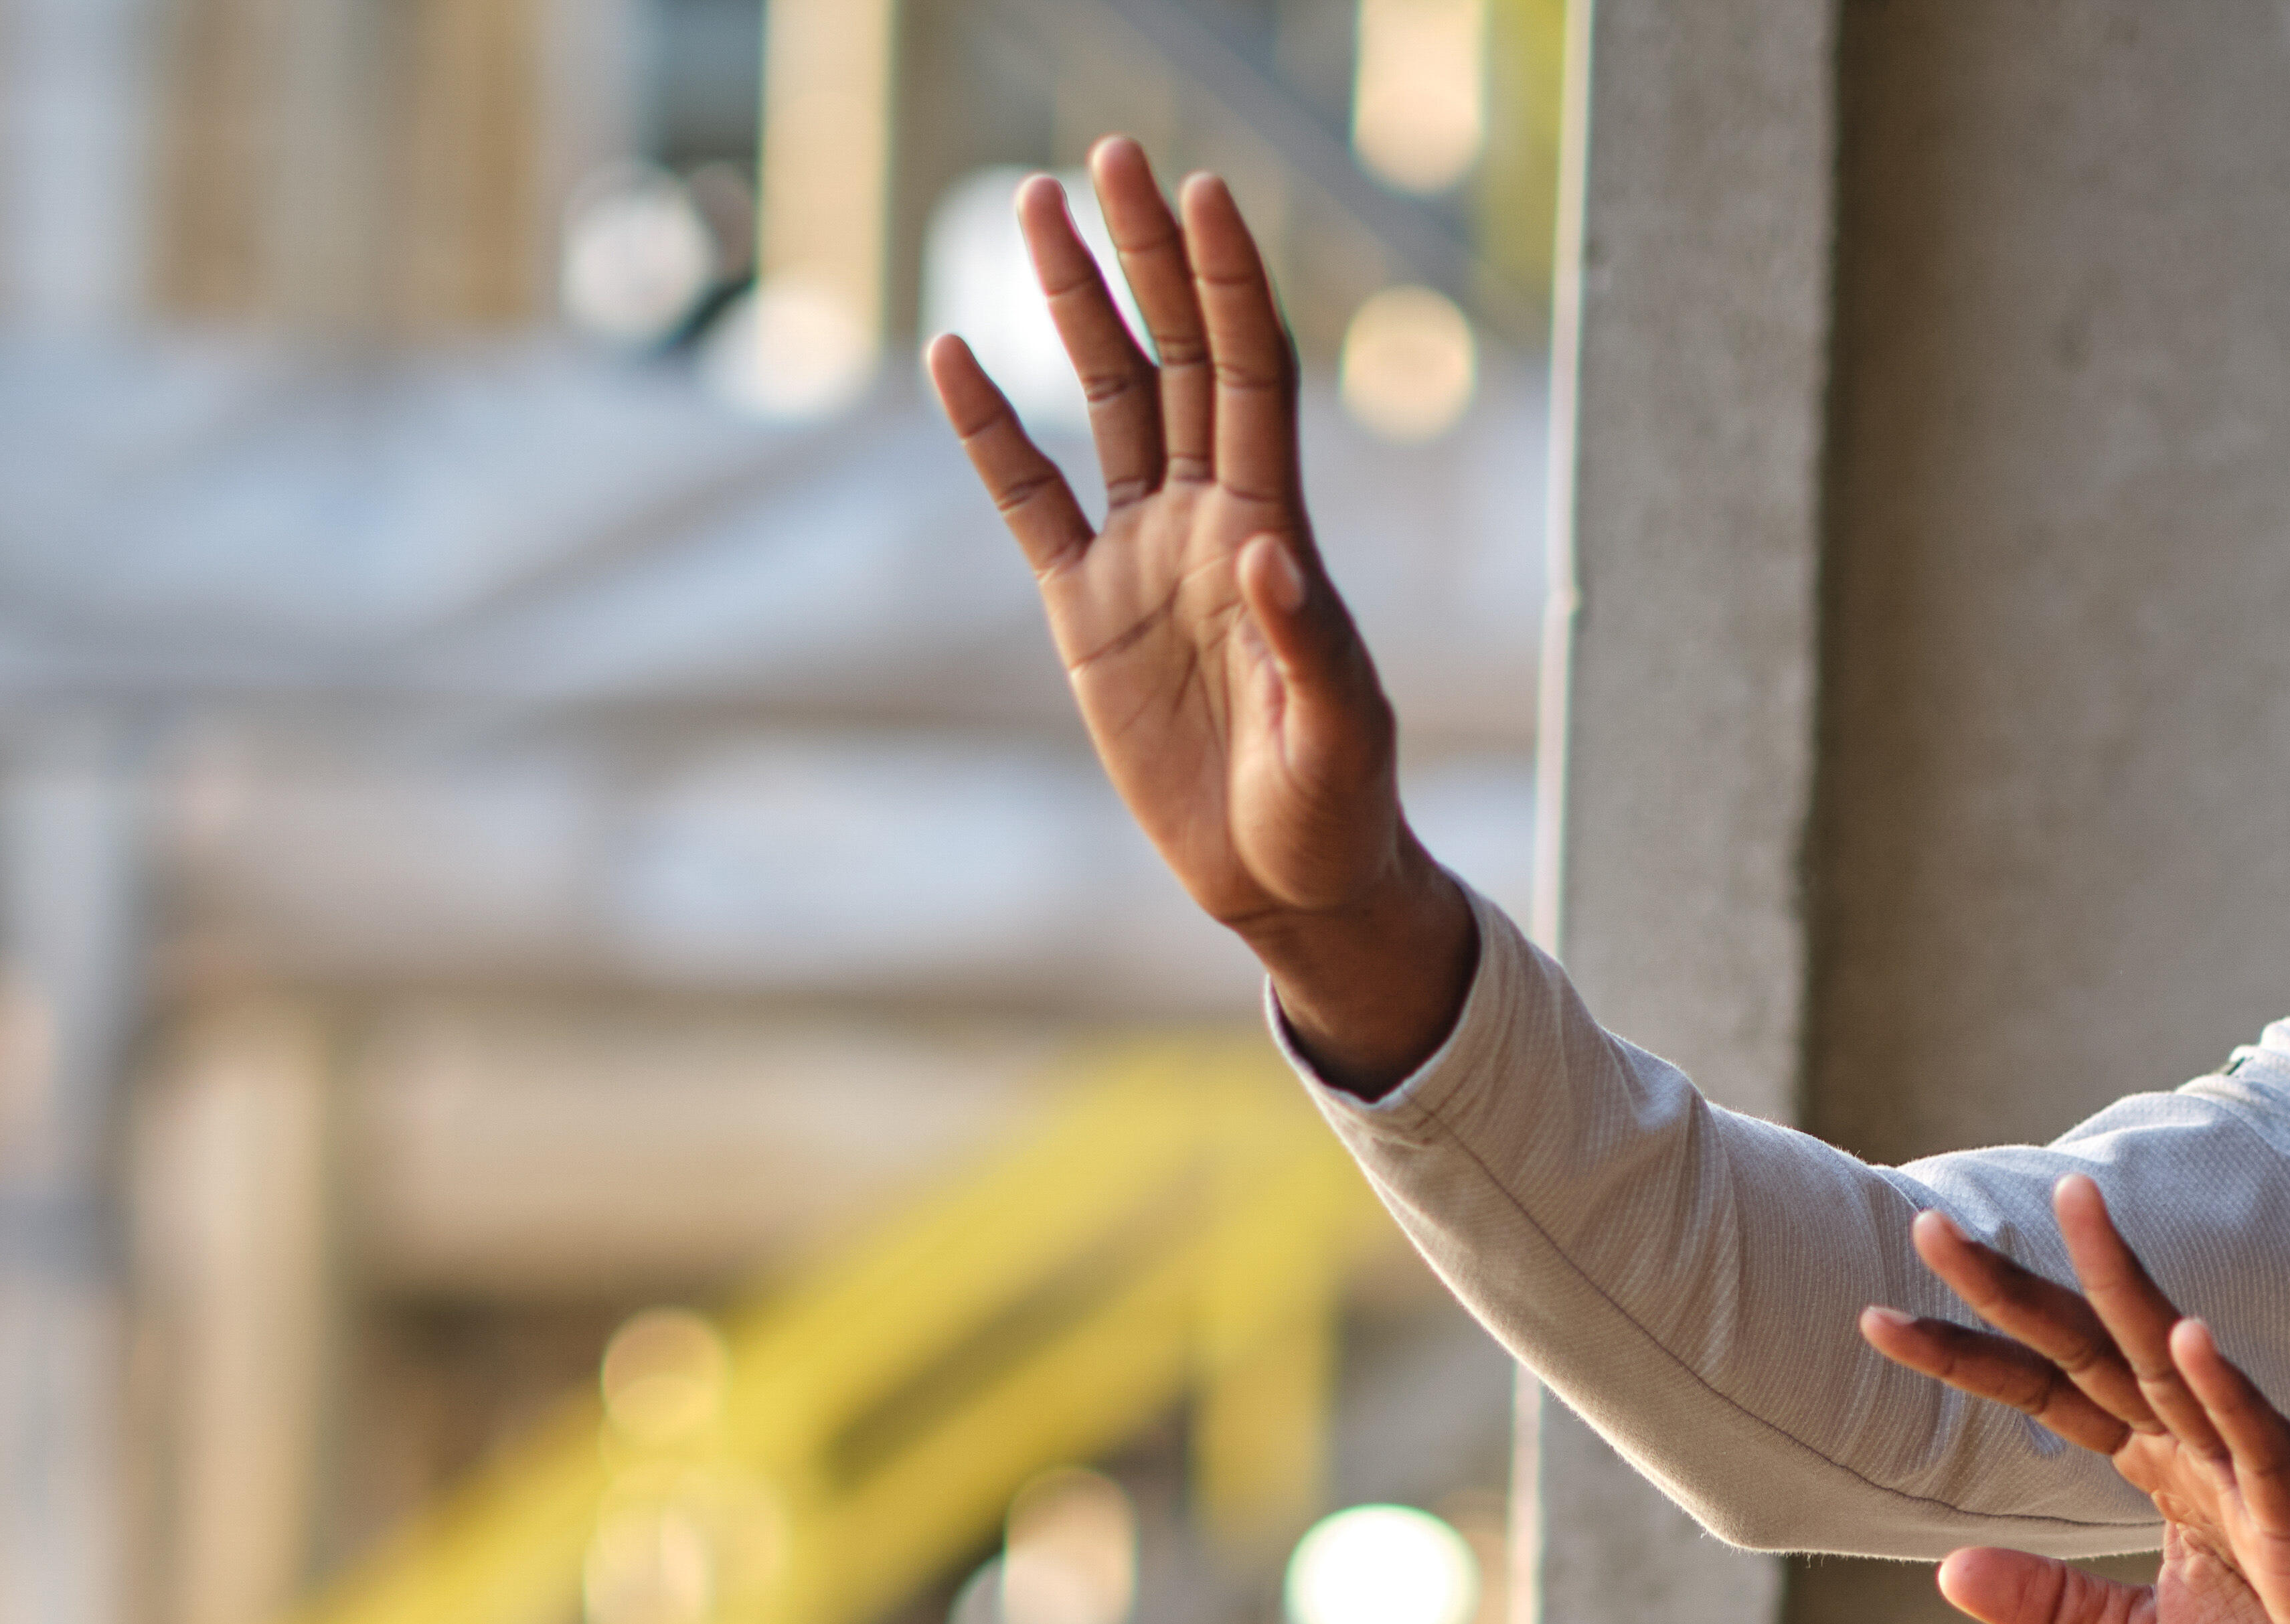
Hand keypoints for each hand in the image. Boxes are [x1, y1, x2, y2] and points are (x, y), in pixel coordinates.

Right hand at [931, 138, 1477, 1082]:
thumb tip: (1265, 549)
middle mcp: (1208, 516)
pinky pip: (1028, 499)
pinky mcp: (1085, 611)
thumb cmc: (1333, 811)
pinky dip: (990, 432)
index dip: (1229, 283)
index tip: (1206, 192)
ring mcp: (1142, 555)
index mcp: (1275, 528)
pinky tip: (955, 353)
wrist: (1286, 881)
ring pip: (1105, 400)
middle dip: (1145, 256)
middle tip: (1112, 154)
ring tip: (1035, 206)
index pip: (1250, 372)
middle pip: (1174, 355)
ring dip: (1073, 306)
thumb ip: (1307, 646)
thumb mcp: (1334, 738)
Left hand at [1856, 1177, 2289, 1623]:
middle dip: (2011, 1289)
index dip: (1966, 1355)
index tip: (1875, 1319)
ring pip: (2171, 1359)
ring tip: (2073, 1200)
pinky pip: (2259, 1435)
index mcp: (2161, 1457)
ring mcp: (2250, 1462)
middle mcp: (2198, 1437)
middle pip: (2090, 1347)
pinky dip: (2224, 1385)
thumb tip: (1948, 1566)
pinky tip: (2187, 1334)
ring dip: (2122, 1282)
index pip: (2047, 1388)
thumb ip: (2050, 1598)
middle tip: (1927, 1227)